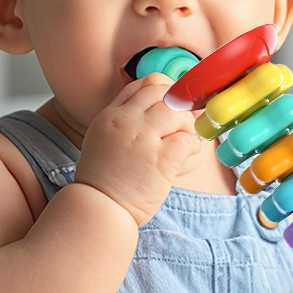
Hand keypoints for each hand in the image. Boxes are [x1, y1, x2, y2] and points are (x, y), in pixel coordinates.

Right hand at [75, 73, 201, 227]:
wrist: (100, 206)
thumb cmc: (103, 179)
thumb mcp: (102, 138)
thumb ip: (123, 119)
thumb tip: (154, 105)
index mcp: (111, 115)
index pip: (143, 85)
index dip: (163, 92)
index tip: (170, 106)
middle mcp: (126, 121)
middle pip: (162, 92)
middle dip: (177, 105)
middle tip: (182, 123)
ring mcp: (144, 139)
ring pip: (177, 112)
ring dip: (187, 125)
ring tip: (184, 141)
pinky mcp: (161, 159)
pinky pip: (187, 139)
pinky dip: (192, 146)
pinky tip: (187, 155)